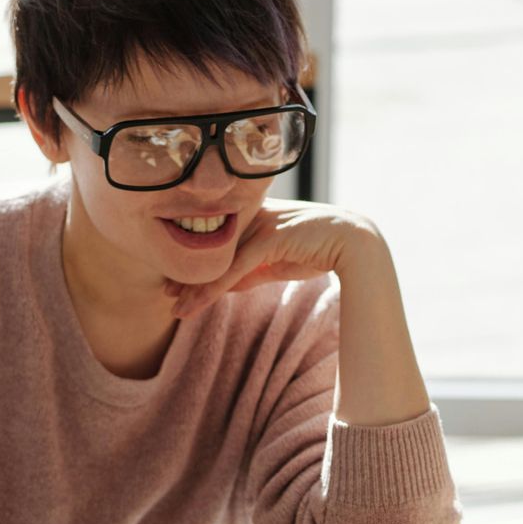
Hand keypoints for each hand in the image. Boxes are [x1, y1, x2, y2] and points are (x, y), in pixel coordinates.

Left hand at [164, 199, 379, 318]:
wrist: (355, 243)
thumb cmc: (321, 250)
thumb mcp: (279, 262)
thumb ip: (254, 270)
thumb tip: (228, 284)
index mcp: (255, 216)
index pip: (218, 240)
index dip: (197, 262)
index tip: (178, 282)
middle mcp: (253, 216)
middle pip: (210, 247)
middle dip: (187, 273)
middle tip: (167, 293)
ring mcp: (260, 225)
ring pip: (218, 260)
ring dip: (195, 286)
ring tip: (176, 307)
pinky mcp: (268, 238)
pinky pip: (233, 269)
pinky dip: (212, 288)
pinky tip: (197, 304)